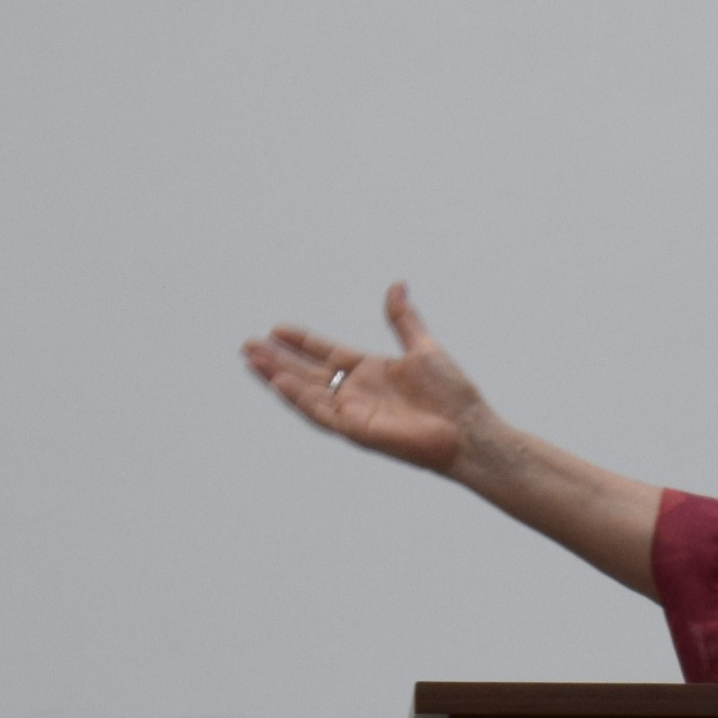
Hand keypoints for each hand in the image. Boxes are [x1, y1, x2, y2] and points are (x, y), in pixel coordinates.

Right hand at [243, 284, 487, 478]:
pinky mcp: (357, 430)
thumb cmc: (453, 396)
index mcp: (369, 372)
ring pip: (305, 392)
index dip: (301, 341)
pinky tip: (278, 382)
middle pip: (307, 372)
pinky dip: (298, 397)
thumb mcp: (423, 347)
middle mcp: (356, 393)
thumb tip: (397, 286)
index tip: (277, 328)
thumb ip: (404, 319)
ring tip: (251, 360)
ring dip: (277, 377)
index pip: (325, 353)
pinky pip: (320, 412)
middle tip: (248, 345)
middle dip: (277, 359)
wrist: (469, 430)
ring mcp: (354, 412)